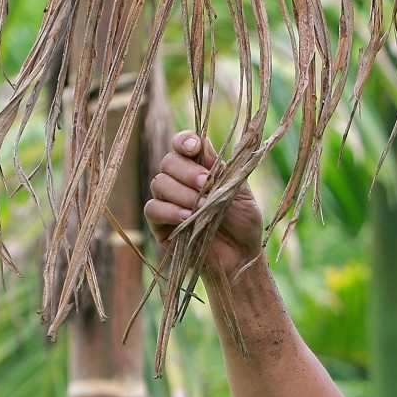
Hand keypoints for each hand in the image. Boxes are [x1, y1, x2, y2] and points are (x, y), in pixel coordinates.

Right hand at [145, 131, 264, 280]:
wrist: (241, 255)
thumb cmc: (243, 222)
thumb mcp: (239, 191)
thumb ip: (221, 168)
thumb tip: (203, 142)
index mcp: (199, 168)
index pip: (182, 144)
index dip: (183, 141)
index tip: (194, 148)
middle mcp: (179, 181)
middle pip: (168, 161)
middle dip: (187, 171)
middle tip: (207, 183)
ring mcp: (167, 201)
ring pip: (159, 183)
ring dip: (182, 193)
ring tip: (203, 206)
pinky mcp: (159, 224)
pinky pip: (153, 208)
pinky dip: (170, 211)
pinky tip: (188, 218)